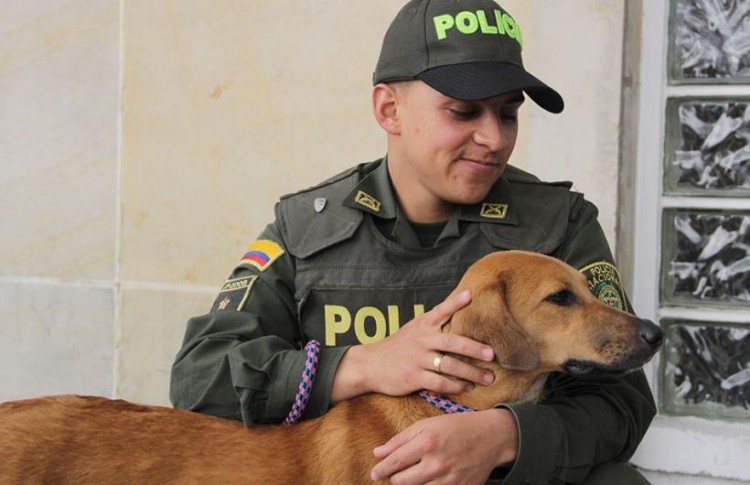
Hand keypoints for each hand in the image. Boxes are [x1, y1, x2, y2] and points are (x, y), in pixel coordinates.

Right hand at [331, 290, 495, 400]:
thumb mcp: (414, 328)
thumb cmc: (398, 346)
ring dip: (471, 373)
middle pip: (452, 342)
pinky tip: (467, 388)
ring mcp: (417, 359)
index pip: (440, 311)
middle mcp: (421, 340)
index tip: (470, 295)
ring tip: (488, 378)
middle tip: (492, 354)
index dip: (455, 302)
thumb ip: (434, 321)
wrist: (371, 365)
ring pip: (450, 366)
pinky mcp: (414, 377)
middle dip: (474, 348)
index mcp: (422, 325)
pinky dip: (456, 386)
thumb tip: (460, 305)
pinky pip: (439, 383)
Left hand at [370, 409, 517, 483]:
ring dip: (410, 484)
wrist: (490, 437)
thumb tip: (377, 453)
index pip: (395, 463)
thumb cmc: (455, 427)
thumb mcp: (426, 425)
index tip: (375, 473)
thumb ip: (400, 439)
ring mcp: (449, 479)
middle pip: (402, 482)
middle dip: (395, 478)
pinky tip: (428, 480)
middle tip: (395, 474)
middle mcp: (437, 463)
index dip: (381, 469)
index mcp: (427, 442)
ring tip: (413, 475)